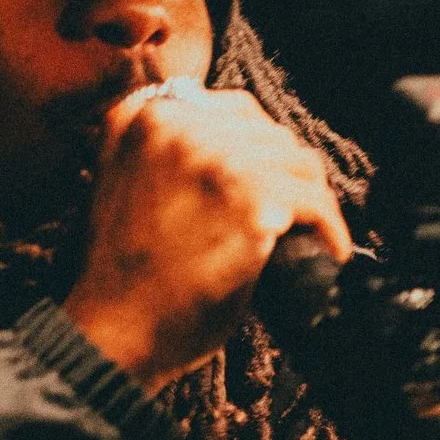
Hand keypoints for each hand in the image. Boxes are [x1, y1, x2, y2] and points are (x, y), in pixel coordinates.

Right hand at [61, 79, 352, 394]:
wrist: (110, 330)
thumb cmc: (121, 274)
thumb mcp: (122, 182)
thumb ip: (163, 150)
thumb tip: (237, 143)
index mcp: (142, 116)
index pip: (233, 109)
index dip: (260, 145)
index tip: (273, 176)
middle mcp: (177, 125)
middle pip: (269, 134)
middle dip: (288, 174)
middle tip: (299, 212)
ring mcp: (214, 159)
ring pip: (297, 164)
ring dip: (312, 200)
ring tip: (315, 231)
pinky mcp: (248, 198)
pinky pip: (313, 202)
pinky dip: (329, 228)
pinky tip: (329, 249)